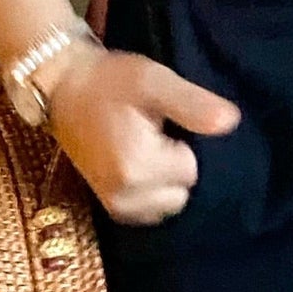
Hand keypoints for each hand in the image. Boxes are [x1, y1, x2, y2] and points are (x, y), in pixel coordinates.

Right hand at [39, 40, 238, 225]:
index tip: (161, 123)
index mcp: (139, 167)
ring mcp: (119, 207)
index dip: (183, 142)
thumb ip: (193, 104)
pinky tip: (139, 164)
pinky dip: (154, 192)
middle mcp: (128, 196)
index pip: (193, 168)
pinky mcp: (113, 209)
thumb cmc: (109, 81)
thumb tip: (230, 122)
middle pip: (183, 190)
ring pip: (171, 203)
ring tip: (144, 148)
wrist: (62, 89)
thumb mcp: (154, 81)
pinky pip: (153, 211)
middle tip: (152, 134)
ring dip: (166, 180)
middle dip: (176, 165)